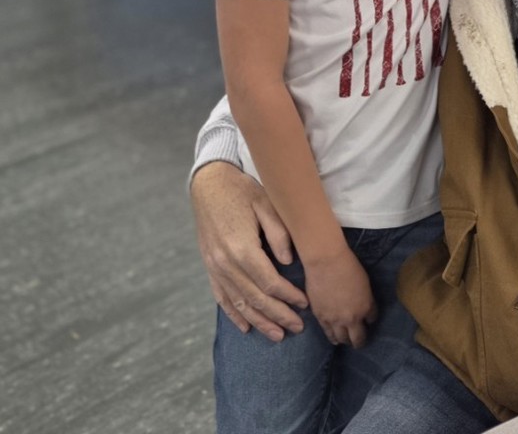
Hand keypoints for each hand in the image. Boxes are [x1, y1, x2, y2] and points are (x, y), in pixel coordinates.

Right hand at [190, 161, 307, 340]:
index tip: (306, 304)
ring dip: (259, 321)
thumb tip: (289, 263)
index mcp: (242, 249)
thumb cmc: (243, 191)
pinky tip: (245, 326)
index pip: (270, 283)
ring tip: (277, 335)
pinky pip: (221, 296)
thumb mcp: (267, 204)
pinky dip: (234, 314)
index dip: (289, 297)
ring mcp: (214, 267)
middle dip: (278, 315)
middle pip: (255, 299)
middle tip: (298, 328)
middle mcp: (226, 263)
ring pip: (239, 303)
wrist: (209, 184)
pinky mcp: (209, 266)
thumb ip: (279, 233)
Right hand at [304, 251, 377, 347]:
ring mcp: (335, 320)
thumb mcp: (364, 283)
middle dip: (360, 340)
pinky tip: (335, 340)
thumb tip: (362, 305)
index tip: (369, 319)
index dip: (370, 319)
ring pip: (342, 339)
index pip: (372, 319)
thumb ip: (365, 298)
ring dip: (346, 341)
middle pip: (358, 337)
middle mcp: (352, 318)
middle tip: (360, 341)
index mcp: (366, 306)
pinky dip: (333, 338)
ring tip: (347, 341)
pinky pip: (328, 334)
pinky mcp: (321, 318)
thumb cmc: (349, 266)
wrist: (326, 263)